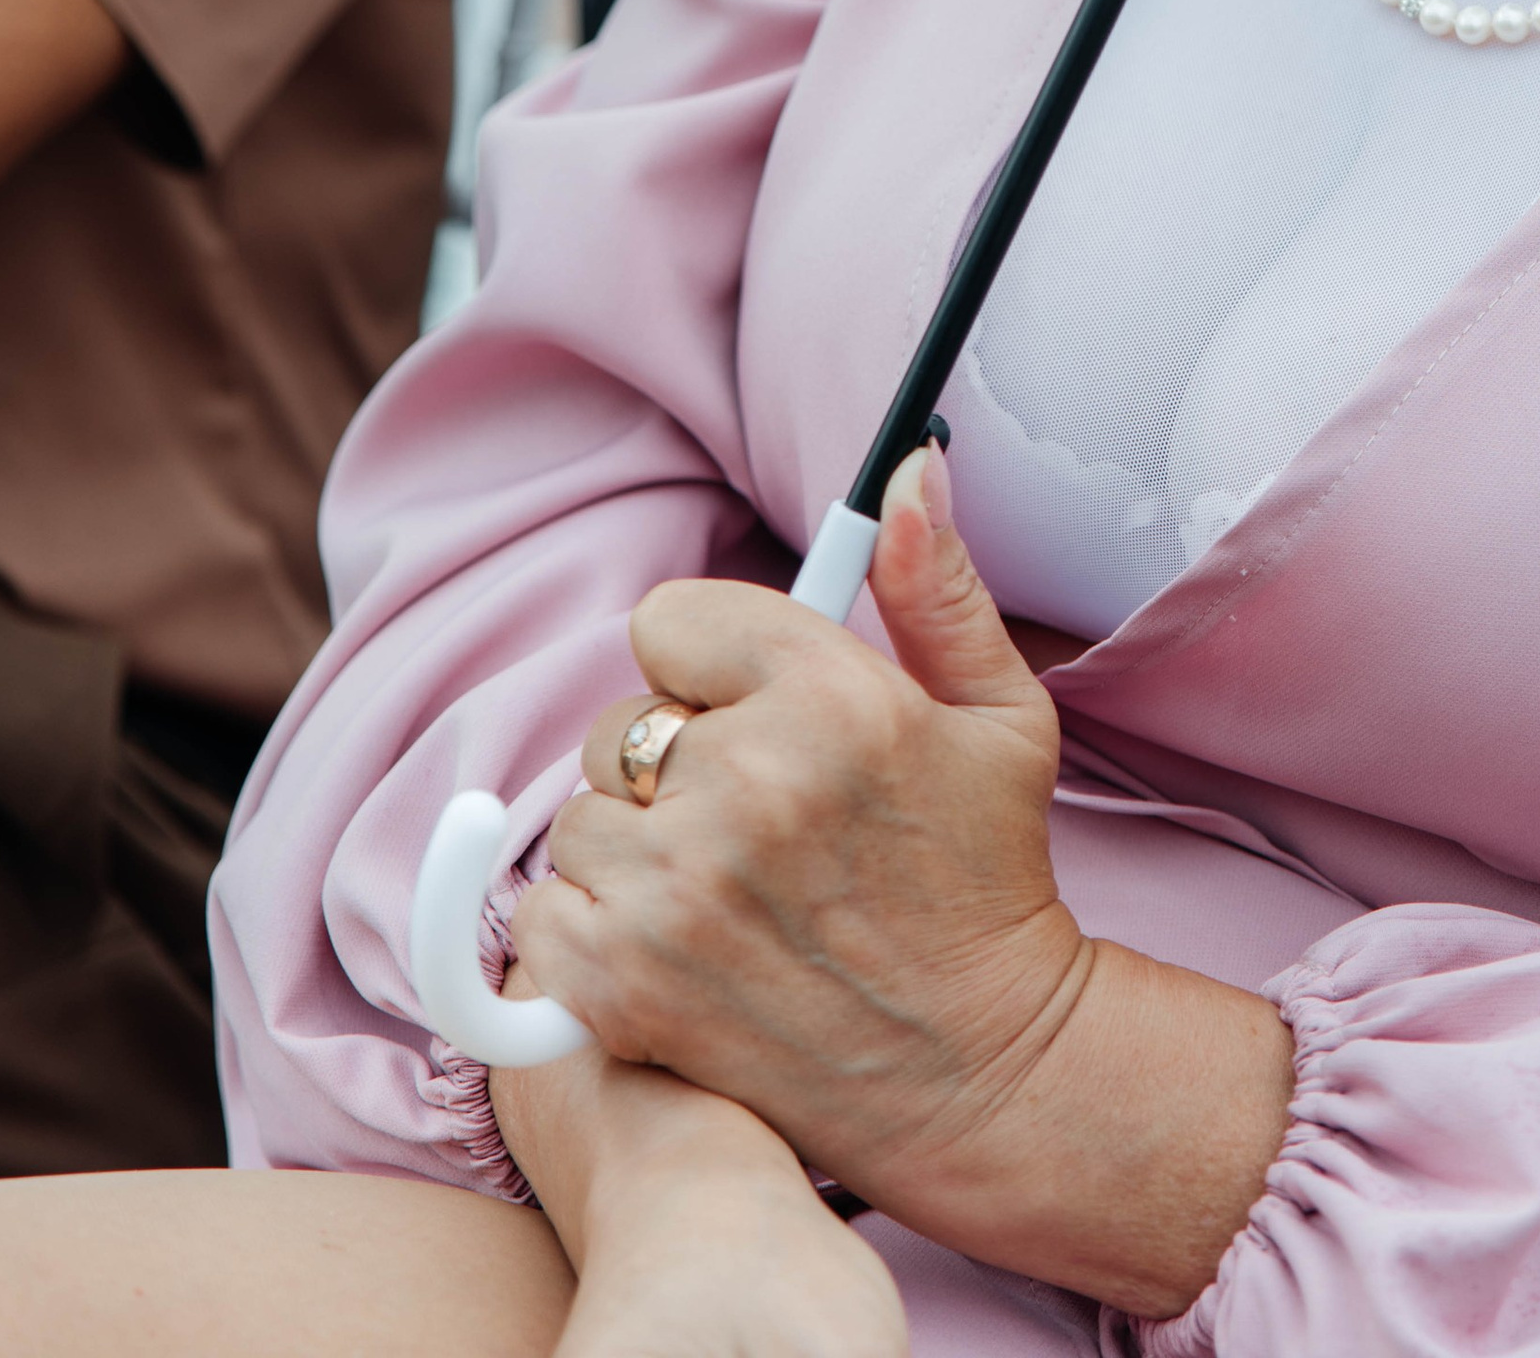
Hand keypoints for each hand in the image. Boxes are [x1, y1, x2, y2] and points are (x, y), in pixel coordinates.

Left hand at [513, 448, 1291, 1315]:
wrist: (980, 1070)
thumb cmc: (986, 880)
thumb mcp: (997, 713)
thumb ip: (934, 582)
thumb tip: (907, 469)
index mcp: (828, 695)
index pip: (670, 620)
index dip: (709, 672)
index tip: (756, 720)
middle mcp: (744, 782)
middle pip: (623, 723)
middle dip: (672, 766)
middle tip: (757, 827)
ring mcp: (676, 889)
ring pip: (585, 819)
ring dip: (635, 853)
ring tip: (727, 896)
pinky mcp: (625, 984)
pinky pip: (541, 917)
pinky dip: (588, 938)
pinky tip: (673, 950)